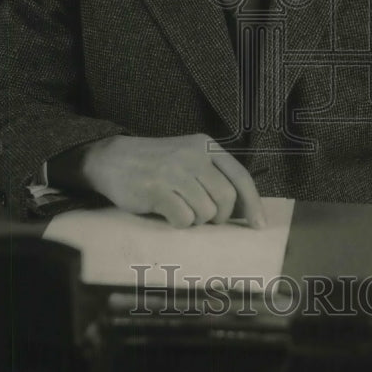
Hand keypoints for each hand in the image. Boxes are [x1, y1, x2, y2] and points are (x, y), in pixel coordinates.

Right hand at [78, 133, 265, 229]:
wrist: (112, 158)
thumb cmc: (156, 164)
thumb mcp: (188, 156)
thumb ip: (214, 175)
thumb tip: (244, 210)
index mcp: (206, 146)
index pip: (240, 176)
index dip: (253, 203)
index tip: (259, 225)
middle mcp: (193, 156)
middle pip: (226, 198)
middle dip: (220, 216)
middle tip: (206, 218)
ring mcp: (174, 172)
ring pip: (206, 212)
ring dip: (196, 220)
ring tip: (180, 209)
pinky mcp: (157, 190)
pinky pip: (184, 219)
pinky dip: (180, 223)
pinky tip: (168, 213)